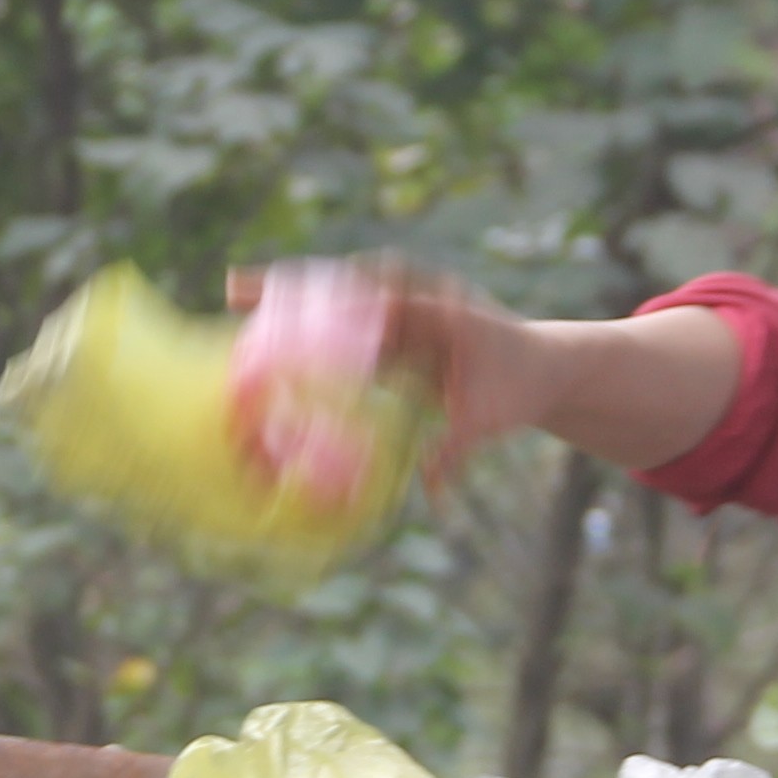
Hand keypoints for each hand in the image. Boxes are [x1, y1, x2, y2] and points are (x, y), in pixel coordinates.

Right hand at [225, 263, 737, 478]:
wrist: (543, 367)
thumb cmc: (519, 388)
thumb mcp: (490, 420)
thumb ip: (457, 449)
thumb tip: (428, 491)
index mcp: (441, 310)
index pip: (381, 298)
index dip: (335, 301)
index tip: (292, 304)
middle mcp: (414, 299)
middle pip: (344, 287)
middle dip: (292, 285)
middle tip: (237, 287)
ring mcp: (399, 310)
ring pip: (338, 298)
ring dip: (290, 297)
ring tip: (234, 293)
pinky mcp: (390, 327)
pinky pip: (343, 322)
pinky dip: (307, 323)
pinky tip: (264, 330)